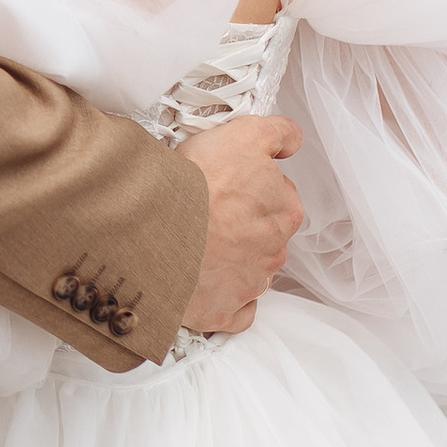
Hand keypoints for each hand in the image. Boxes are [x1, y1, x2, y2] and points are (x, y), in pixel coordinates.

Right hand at [179, 112, 303, 336]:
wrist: (154, 226)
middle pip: (264, 236)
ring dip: (231, 260)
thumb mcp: (243, 134)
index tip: (227, 184)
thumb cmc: (196, 182)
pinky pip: (234, 312)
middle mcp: (274, 253)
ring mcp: (248, 286)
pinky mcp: (222, 312)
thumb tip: (292, 141)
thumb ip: (278, 133)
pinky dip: (225, 300)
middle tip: (207, 211)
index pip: (279, 198)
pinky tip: (206, 282)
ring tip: (195, 243)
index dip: (251, 187)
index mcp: (285, 212)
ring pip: (250, 271)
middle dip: (241, 225)